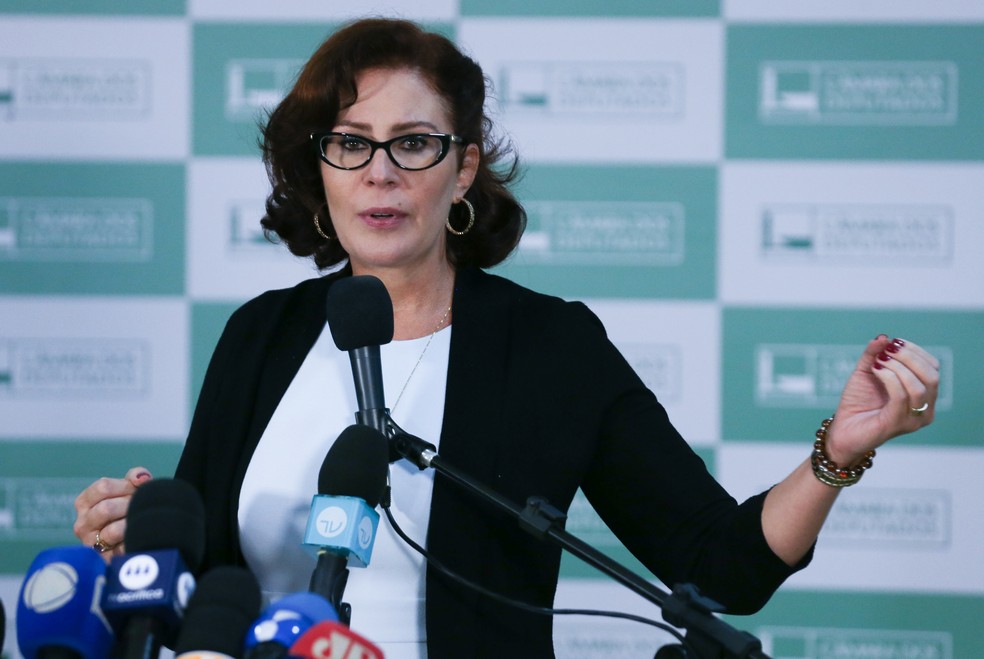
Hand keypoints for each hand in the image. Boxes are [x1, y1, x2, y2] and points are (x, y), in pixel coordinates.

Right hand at [73, 467, 152, 561]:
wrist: (139, 537)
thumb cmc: (130, 508)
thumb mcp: (130, 488)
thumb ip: (135, 476)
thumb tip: (141, 478)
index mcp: (84, 502)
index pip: (103, 487)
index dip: (126, 486)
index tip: (137, 489)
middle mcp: (82, 524)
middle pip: (106, 509)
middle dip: (129, 506)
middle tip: (141, 507)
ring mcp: (91, 543)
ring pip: (113, 531)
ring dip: (133, 524)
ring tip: (142, 520)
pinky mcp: (104, 560)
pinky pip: (123, 550)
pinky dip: (135, 540)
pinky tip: (142, 534)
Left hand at [825, 335, 939, 465]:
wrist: (842, 429)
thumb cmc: (857, 402)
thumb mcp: (866, 371)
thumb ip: (873, 354)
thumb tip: (883, 337)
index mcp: (924, 395)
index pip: (933, 367)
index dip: (915, 351)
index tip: (893, 343)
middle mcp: (925, 409)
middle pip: (931, 376)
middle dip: (909, 357)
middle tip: (886, 350)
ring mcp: (914, 419)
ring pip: (918, 386)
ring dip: (897, 367)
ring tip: (878, 361)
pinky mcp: (898, 424)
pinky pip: (901, 396)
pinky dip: (889, 377)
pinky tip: (875, 370)